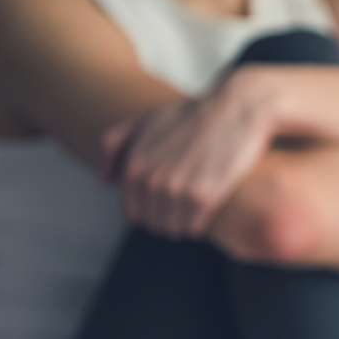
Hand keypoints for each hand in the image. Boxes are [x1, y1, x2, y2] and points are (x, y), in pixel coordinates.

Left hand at [102, 68, 279, 238]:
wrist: (235, 108)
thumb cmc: (192, 114)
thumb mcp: (145, 119)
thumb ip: (114, 145)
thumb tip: (104, 182)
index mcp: (133, 166)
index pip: (132, 214)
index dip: (150, 209)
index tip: (167, 197)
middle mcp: (150, 181)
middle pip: (154, 225)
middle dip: (168, 217)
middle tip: (186, 198)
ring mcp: (175, 190)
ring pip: (173, 230)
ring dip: (185, 222)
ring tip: (197, 201)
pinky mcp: (202, 197)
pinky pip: (194, 229)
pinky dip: (201, 222)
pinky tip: (210, 202)